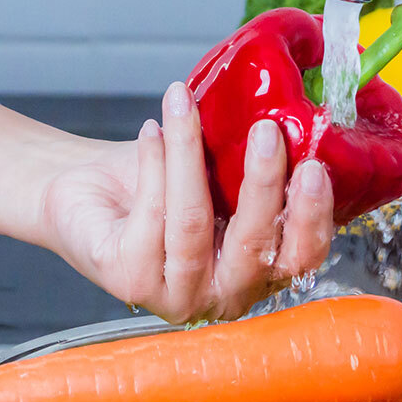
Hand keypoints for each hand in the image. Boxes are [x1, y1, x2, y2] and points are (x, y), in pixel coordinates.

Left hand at [41, 82, 334, 322]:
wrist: (86, 190)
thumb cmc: (156, 183)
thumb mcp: (216, 175)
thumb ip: (248, 166)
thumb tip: (286, 116)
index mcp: (257, 273)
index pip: (300, 258)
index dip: (311, 217)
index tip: (314, 166)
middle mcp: (222, 296)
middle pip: (253, 246)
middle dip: (262, 184)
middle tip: (266, 130)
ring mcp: (176, 295)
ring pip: (192, 224)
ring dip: (190, 155)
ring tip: (186, 106)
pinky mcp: (130, 282)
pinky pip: (150, 216)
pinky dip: (153, 163)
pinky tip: (152, 129)